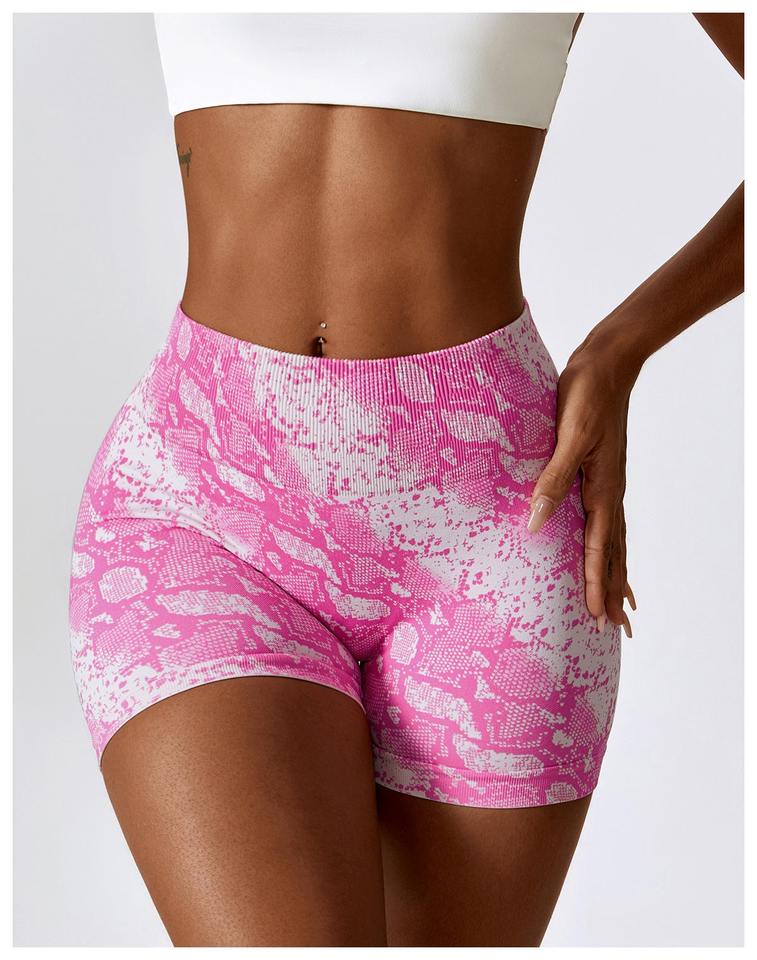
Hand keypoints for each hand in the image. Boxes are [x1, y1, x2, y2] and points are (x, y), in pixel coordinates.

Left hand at [526, 331, 639, 635]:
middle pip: (615, 554)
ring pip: (615, 542)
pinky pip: (608, 522)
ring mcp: (608, 485)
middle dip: (614, 591)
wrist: (605, 366)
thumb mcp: (567, 438)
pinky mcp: (600, 474)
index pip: (600, 550)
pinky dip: (611, 545)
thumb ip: (553, 480)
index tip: (598, 617)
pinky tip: (607, 548)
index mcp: (602, 491)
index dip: (598, 584)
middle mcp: (609, 494)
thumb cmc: (585, 398)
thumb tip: (537, 523)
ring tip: (623, 604)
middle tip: (617, 628)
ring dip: (616, 574)